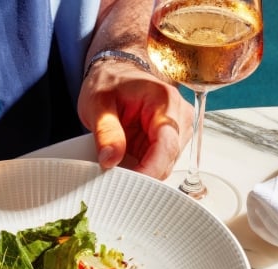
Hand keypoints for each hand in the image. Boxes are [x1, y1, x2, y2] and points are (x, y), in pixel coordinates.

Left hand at [78, 62, 192, 179]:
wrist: (116, 72)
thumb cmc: (110, 82)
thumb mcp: (98, 104)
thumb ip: (106, 133)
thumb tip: (110, 161)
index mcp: (164, 102)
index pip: (166, 147)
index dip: (149, 172)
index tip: (128, 187)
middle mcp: (179, 117)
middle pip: (167, 161)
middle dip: (142, 176)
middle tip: (114, 183)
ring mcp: (178, 130)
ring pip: (164, 167)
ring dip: (141, 173)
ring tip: (117, 168)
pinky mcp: (171, 141)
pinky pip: (158, 164)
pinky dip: (141, 169)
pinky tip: (126, 165)